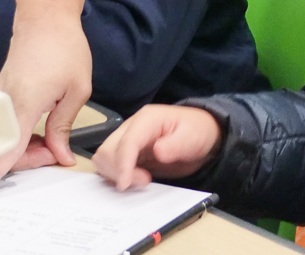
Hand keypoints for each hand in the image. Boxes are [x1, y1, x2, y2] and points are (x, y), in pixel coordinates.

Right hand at [0, 14, 92, 178]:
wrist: (44, 15)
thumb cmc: (63, 46)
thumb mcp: (76, 90)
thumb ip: (63, 126)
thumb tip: (59, 155)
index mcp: (23, 104)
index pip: (5, 151)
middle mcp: (3, 103)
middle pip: (2, 150)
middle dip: (27, 161)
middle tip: (56, 154)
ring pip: (1, 138)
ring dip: (23, 148)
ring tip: (52, 141)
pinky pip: (2, 125)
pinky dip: (17, 134)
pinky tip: (39, 131)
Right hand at [93, 106, 221, 189]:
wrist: (201, 135)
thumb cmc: (197, 132)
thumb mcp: (192, 136)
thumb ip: (175, 144)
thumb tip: (157, 152)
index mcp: (146, 119)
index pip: (126, 142)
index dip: (122, 164)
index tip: (124, 184)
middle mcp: (131, 128)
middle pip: (107, 150)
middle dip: (119, 171)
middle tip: (144, 181)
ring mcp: (127, 140)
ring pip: (103, 158)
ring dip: (115, 174)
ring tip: (142, 180)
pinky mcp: (127, 154)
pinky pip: (109, 166)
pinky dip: (115, 176)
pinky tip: (134, 180)